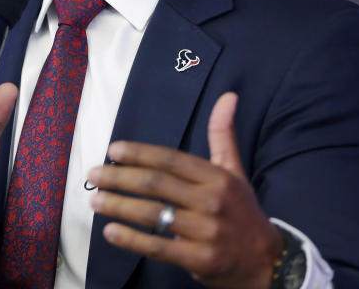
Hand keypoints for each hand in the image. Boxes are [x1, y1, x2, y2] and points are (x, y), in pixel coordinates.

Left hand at [87, 93, 283, 287]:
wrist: (266, 260)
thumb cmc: (242, 211)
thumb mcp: (235, 170)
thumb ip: (223, 135)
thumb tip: (228, 96)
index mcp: (217, 177)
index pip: (171, 160)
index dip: (140, 154)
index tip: (113, 151)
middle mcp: (211, 201)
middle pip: (157, 185)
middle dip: (120, 178)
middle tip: (92, 175)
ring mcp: (206, 232)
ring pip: (154, 214)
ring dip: (119, 206)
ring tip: (95, 200)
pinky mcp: (200, 260)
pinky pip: (159, 246)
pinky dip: (132, 240)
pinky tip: (111, 232)